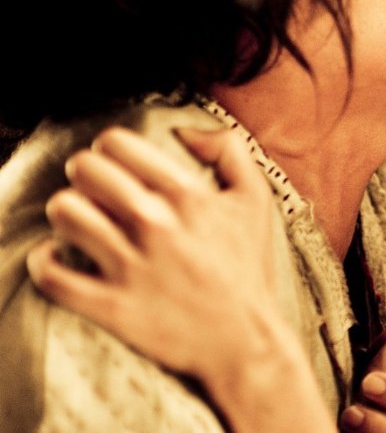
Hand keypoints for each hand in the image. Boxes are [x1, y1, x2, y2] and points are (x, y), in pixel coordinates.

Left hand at [26, 126, 294, 397]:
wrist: (243, 340)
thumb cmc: (248, 267)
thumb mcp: (256, 199)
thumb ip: (229, 149)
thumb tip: (185, 130)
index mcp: (187, 194)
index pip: (117, 143)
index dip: (109, 145)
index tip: (114, 160)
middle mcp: (155, 224)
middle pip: (85, 171)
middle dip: (84, 172)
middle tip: (94, 187)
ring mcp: (130, 266)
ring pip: (65, 213)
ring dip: (67, 211)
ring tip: (80, 219)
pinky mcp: (111, 306)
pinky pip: (53, 275)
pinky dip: (43, 261)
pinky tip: (55, 255)